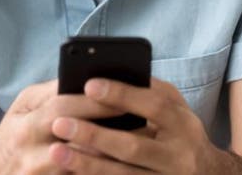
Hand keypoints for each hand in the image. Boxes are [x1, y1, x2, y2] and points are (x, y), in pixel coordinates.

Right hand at [0, 79, 142, 174]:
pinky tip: (120, 165)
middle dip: (110, 128)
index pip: (64, 107)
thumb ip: (50, 94)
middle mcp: (31, 151)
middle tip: (141, 120)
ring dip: (111, 154)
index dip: (95, 101)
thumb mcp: (22, 108)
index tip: (125, 95)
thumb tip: (83, 79)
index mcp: (26, 123)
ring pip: (83, 165)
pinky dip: (100, 171)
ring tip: (138, 143)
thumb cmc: (13, 134)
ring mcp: (40, 174)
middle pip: (78, 138)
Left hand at [46, 77, 227, 173]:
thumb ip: (151, 93)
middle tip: (60, 123)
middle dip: (95, 135)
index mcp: (184, 125)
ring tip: (57, 152)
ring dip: (87, 164)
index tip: (89, 85)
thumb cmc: (182, 134)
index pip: (154, 106)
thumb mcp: (178, 110)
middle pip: (133, 146)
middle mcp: (179, 157)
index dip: (122, 94)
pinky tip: (72, 174)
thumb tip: (112, 76)